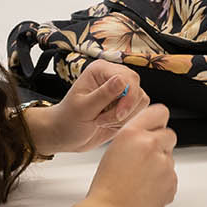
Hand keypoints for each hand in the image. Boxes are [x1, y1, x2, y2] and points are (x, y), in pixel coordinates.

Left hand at [32, 60, 150, 153]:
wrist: (65, 136)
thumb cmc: (67, 120)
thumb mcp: (83, 109)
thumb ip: (103, 95)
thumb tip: (121, 80)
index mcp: (100, 70)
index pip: (127, 77)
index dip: (127, 97)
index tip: (119, 114)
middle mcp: (113, 76)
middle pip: (137, 88)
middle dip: (125, 108)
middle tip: (105, 120)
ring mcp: (121, 91)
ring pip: (140, 100)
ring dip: (124, 116)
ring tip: (102, 120)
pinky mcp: (126, 104)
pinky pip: (139, 111)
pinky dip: (127, 121)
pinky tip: (109, 123)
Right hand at [83, 103, 178, 206]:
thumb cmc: (106, 186)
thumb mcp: (115, 150)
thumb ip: (136, 139)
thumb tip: (153, 134)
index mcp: (132, 133)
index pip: (159, 112)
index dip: (159, 121)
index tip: (157, 127)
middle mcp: (150, 144)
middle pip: (169, 135)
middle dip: (161, 145)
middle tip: (144, 160)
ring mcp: (164, 163)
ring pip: (169, 158)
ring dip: (160, 166)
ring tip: (140, 180)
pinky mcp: (171, 181)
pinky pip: (172, 177)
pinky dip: (163, 183)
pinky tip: (145, 190)